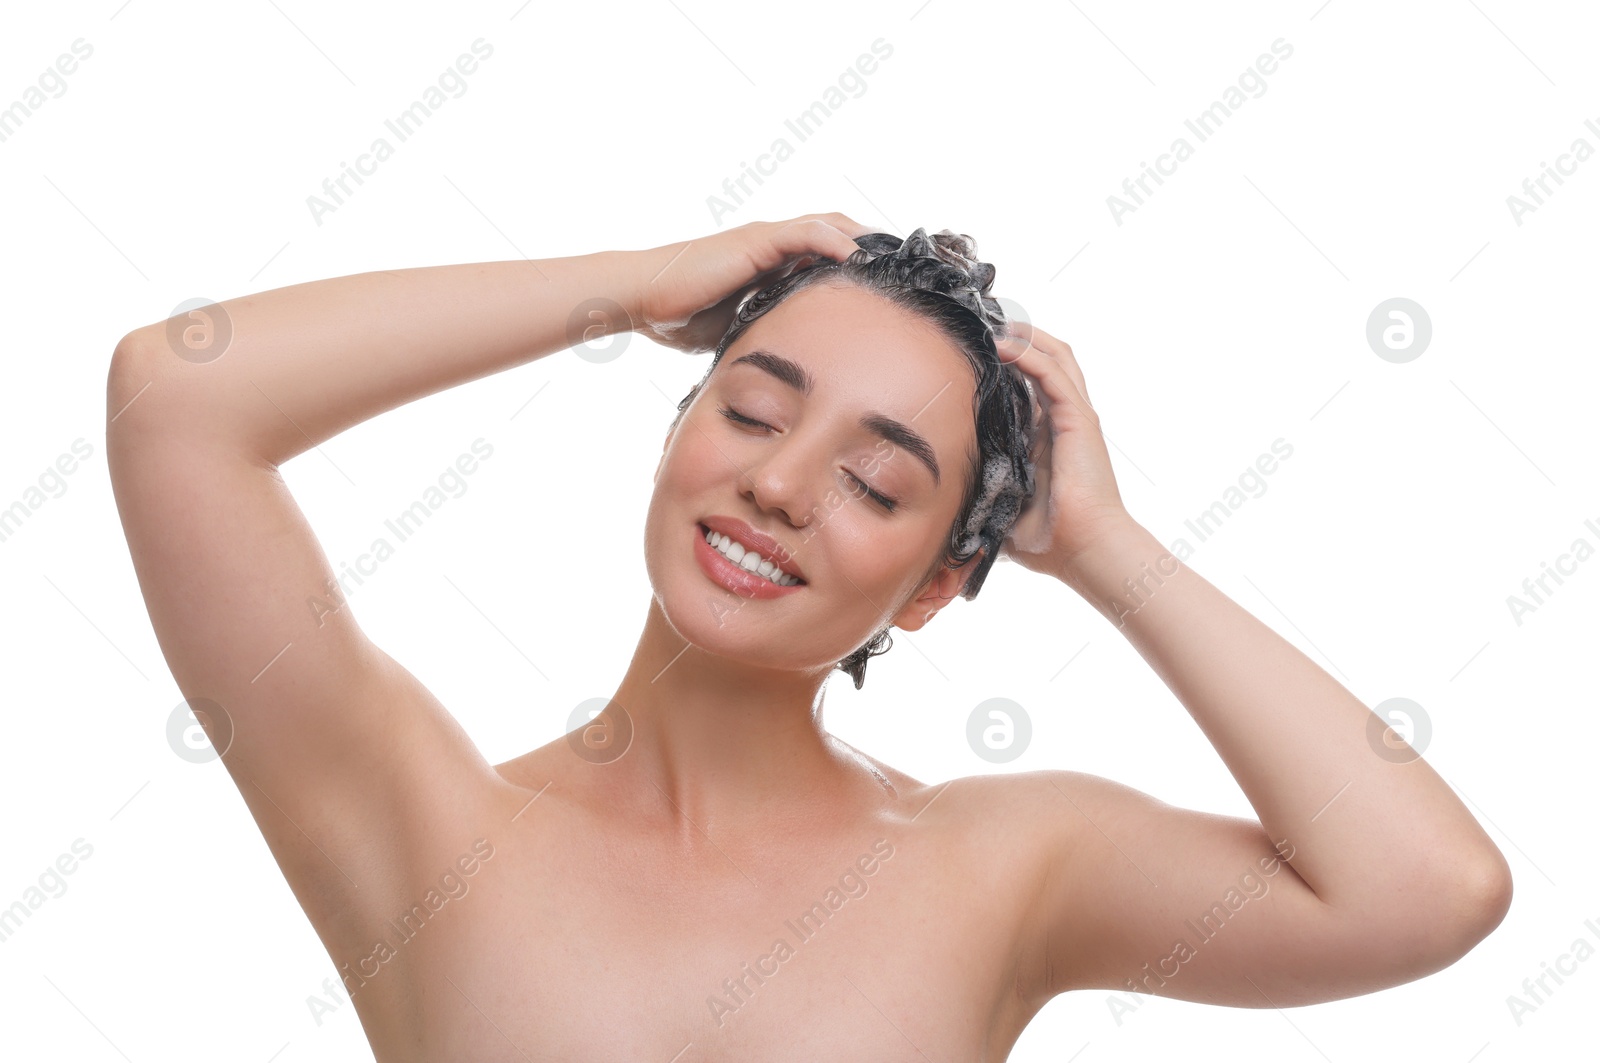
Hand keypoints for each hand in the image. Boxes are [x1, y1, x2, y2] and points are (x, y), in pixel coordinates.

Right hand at [627, 213, 873, 353]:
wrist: (643, 298)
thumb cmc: (678, 316)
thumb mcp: (734, 328)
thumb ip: (762, 329)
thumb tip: (785, 360)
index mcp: (768, 264)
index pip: (823, 254)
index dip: (856, 263)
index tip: (886, 284)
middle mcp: (771, 246)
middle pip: (835, 234)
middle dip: (871, 246)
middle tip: (906, 267)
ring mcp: (764, 240)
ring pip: (828, 226)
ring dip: (864, 238)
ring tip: (895, 256)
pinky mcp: (755, 241)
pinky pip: (805, 234)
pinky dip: (835, 241)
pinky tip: (859, 257)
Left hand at [996, 323, 1138, 583]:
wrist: (1085, 552)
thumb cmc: (1048, 540)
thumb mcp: (1000, 506)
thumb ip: (976, 492)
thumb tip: (936, 501)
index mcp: (1045, 436)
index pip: (1028, 382)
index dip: (1005, 361)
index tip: (970, 349)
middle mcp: (1062, 419)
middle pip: (1045, 358)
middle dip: (1016, 335)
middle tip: (980, 323)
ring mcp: (1073, 416)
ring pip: (1054, 355)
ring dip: (1023, 334)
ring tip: (991, 322)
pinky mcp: (1078, 419)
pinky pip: (1052, 372)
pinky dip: (1028, 352)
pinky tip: (1001, 344)